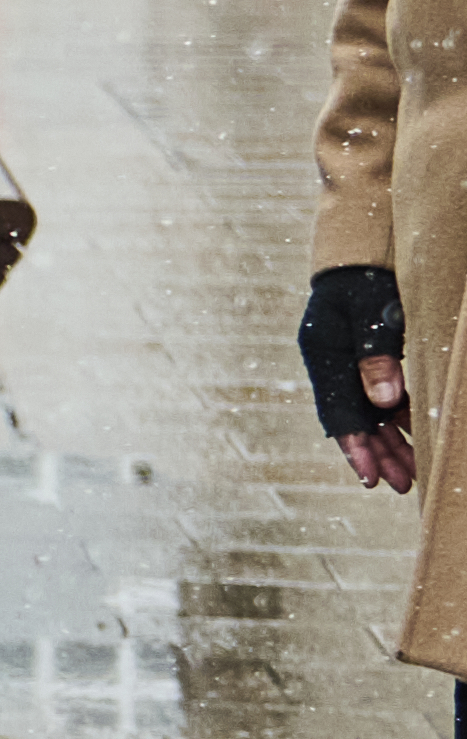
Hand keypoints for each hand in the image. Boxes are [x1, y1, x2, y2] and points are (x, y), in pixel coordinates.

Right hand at [324, 264, 422, 491]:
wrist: (361, 251)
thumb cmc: (368, 278)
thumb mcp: (375, 312)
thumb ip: (377, 354)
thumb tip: (385, 403)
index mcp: (322, 353)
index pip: (338, 412)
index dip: (357, 448)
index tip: (372, 479)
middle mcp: (330, 364)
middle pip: (354, 420)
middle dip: (379, 455)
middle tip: (402, 486)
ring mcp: (346, 364)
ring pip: (369, 414)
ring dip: (391, 444)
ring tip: (412, 475)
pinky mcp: (364, 361)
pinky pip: (381, 400)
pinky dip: (398, 421)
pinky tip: (415, 438)